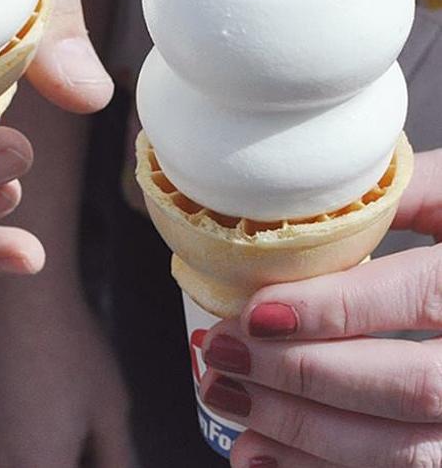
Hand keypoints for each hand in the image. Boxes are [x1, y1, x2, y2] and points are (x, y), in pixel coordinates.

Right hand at [0, 280, 134, 466]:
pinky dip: (15, 418)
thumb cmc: (68, 346)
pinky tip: (36, 385)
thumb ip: (117, 457)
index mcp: (39, 464)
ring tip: (63, 407)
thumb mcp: (111, 409)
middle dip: (60, 458)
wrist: (20, 293)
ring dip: (35, 445)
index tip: (97, 452)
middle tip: (85, 434)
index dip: (85, 463)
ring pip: (8, 455)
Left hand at [198, 148, 441, 467]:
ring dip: (303, 432)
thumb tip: (301, 208)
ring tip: (227, 398)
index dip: (331, 310)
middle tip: (223, 354)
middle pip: (409, 384)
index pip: (414, 297)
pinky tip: (262, 456)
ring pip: (407, 448)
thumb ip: (395, 196)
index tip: (256, 313)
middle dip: (302, 375)